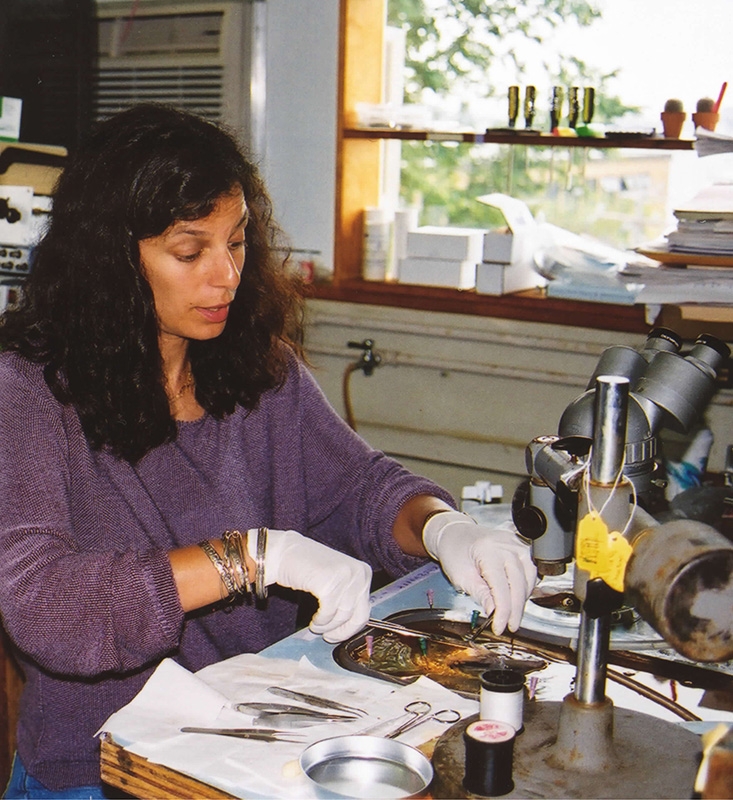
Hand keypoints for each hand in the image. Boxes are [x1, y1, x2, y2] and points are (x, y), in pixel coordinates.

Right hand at [251, 529, 371, 642]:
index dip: (351, 628)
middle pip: (358, 616)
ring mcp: (345, 577)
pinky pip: (328, 614)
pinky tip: (314, 619)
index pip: (365, 610)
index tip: (339, 634)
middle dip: (342, 631)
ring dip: (327, 626)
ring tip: (316, 625)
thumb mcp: (338, 579)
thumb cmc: (309, 568)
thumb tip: (352, 626)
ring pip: (342, 617)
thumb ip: (348, 597)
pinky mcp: (330, 584)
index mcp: (364, 572)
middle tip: (328, 637)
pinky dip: (320, 621)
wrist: (286, 552)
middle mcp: (359, 573)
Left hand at [422, 512, 536, 634]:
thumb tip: (495, 613)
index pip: (502, 587)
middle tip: (510, 626)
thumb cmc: (454, 551)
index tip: (500, 627)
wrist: (455, 533)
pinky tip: (518, 596)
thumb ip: (481, 595)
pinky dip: (526, 585)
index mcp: (488, 551)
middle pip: (519, 583)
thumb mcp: (461, 577)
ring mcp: (515, 543)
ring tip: (513, 613)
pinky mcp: (520, 545)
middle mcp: (505, 544)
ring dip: (523, 598)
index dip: (503, 611)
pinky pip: (530, 568)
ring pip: (529, 576)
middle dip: (516, 609)